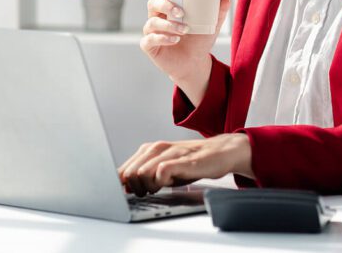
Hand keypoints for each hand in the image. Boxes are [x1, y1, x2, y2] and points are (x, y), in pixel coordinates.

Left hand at [118, 134, 253, 196]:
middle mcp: (156, 148)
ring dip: (147, 187)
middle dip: (135, 188)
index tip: (131, 193)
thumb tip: (124, 186)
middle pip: (129, 173)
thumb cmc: (191, 162)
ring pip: (142, 172)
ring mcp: (169, 152)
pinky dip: (160, 181)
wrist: (219, 152)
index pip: (122, 170)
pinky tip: (168, 183)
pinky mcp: (183, 159)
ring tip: (159, 187)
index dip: (123, 185)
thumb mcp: (164, 168)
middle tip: (148, 192)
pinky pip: (162, 171)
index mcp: (148, 149)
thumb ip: (145, 174)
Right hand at [142, 0, 229, 103]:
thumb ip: (218, 11)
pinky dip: (162, 38)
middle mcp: (157, 16)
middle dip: (165, 5)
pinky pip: (149, 39)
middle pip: (153, 3)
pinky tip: (175, 40)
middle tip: (180, 12)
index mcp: (168, 6)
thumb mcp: (211, 25)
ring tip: (184, 30)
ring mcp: (152, 31)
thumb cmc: (199, 39)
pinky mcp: (149, 45)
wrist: (194, 62)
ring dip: (168, 25)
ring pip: (152, 22)